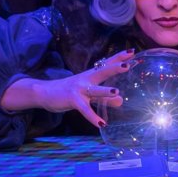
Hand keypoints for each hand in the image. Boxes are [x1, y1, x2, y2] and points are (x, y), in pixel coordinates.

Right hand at [0, 50, 131, 125]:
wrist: (45, 93)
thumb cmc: (69, 92)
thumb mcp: (89, 95)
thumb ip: (105, 98)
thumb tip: (121, 100)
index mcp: (91, 75)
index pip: (107, 64)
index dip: (119, 58)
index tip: (133, 52)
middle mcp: (86, 79)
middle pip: (102, 71)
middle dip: (115, 68)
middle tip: (129, 65)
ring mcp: (79, 89)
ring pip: (94, 90)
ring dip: (105, 91)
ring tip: (117, 93)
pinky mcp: (72, 100)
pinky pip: (84, 109)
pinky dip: (93, 117)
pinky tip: (102, 123)